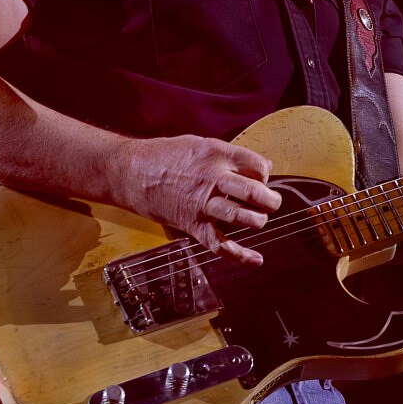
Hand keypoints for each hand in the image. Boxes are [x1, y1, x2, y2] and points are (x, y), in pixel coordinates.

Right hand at [116, 135, 283, 264]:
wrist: (131, 172)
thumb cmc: (165, 155)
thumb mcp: (201, 144)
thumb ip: (233, 155)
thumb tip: (264, 165)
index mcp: (216, 154)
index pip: (258, 165)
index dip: (265, 174)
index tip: (261, 178)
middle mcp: (212, 178)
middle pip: (254, 192)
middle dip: (270, 200)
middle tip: (271, 202)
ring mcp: (202, 203)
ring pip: (241, 217)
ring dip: (258, 221)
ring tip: (258, 219)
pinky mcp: (192, 224)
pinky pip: (220, 244)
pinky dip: (240, 255)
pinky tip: (256, 259)